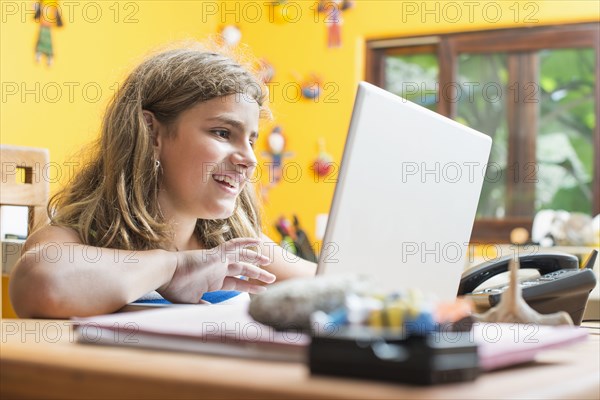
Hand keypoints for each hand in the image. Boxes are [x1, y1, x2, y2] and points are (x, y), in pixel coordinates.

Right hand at [158, 238, 275, 303]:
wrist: (163, 274)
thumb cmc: (174, 287)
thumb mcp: (192, 301)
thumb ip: (203, 305)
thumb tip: (209, 312)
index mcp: (215, 280)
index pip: (238, 283)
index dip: (250, 287)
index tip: (263, 290)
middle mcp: (219, 269)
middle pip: (244, 271)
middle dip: (259, 275)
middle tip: (272, 278)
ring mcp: (218, 261)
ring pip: (242, 258)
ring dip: (256, 259)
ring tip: (269, 262)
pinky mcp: (215, 254)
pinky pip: (233, 245)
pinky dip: (245, 242)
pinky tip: (256, 240)